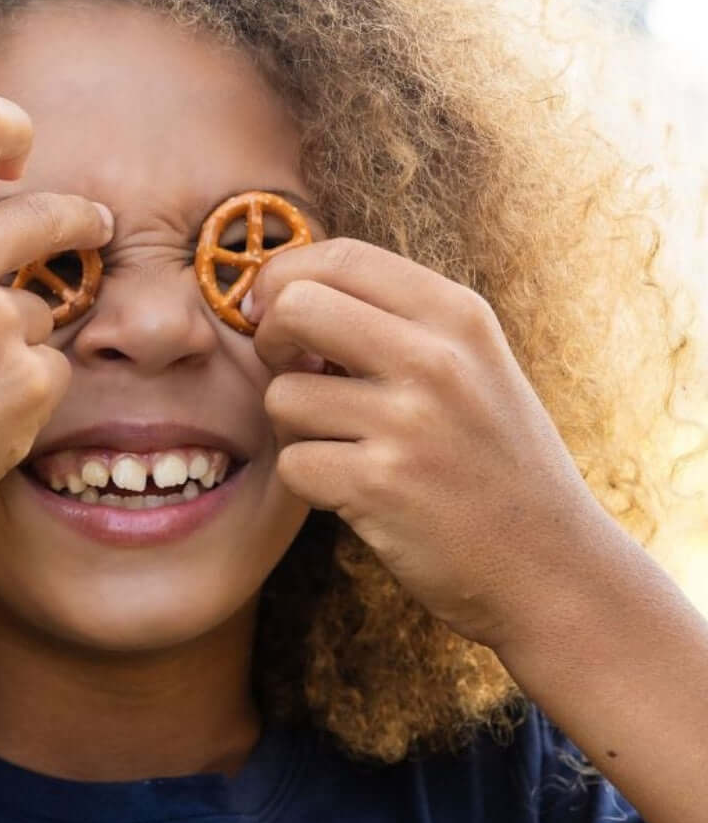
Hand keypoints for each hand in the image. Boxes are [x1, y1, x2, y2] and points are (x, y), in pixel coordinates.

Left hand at [246, 237, 615, 654]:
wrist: (553, 566)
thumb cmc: (496, 463)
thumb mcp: (475, 366)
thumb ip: (399, 323)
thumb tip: (288, 293)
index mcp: (458, 315)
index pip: (342, 256)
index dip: (286, 277)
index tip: (273, 312)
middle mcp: (436, 358)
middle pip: (296, 306)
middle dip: (270, 340)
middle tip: (289, 373)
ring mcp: (409, 422)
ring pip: (282, 394)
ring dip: (293, 427)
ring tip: (341, 446)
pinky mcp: (381, 485)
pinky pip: (293, 463)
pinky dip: (310, 483)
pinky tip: (354, 492)